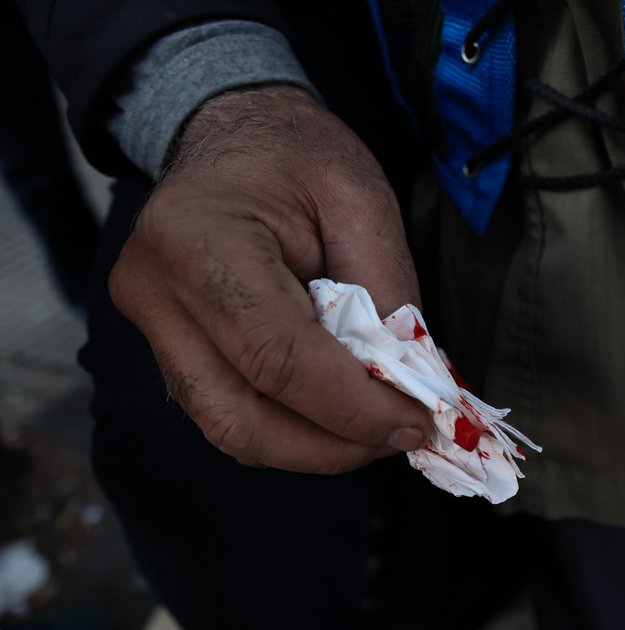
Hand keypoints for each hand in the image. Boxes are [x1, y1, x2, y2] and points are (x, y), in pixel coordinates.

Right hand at [110, 84, 432, 472]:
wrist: (231, 133)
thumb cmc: (297, 156)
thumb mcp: (362, 199)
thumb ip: (388, 291)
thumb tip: (412, 384)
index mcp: (198, 242)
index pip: (276, 358)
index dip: (353, 408)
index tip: (417, 423)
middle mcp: (155, 294)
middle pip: (240, 417)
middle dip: (332, 446)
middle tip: (401, 435)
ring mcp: (151, 328)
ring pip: (230, 429)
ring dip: (314, 447)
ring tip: (376, 427)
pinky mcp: (166, 349)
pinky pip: (229, 413)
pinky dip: (292, 428)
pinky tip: (340, 413)